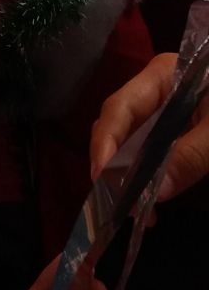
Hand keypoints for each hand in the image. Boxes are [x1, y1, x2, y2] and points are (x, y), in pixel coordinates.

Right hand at [91, 50, 208, 202]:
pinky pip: (152, 154)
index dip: (106, 141)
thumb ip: (189, 157)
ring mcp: (166, 111)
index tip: (99, 177)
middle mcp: (158, 90)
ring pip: (132, 142)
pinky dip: (148, 179)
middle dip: (113, 164)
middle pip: (121, 124)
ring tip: (138, 214)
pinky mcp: (178, 133)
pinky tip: (152, 206)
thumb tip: (153, 193)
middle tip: (115, 205)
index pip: (120, 106)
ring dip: (129, 177)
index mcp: (164, 75)